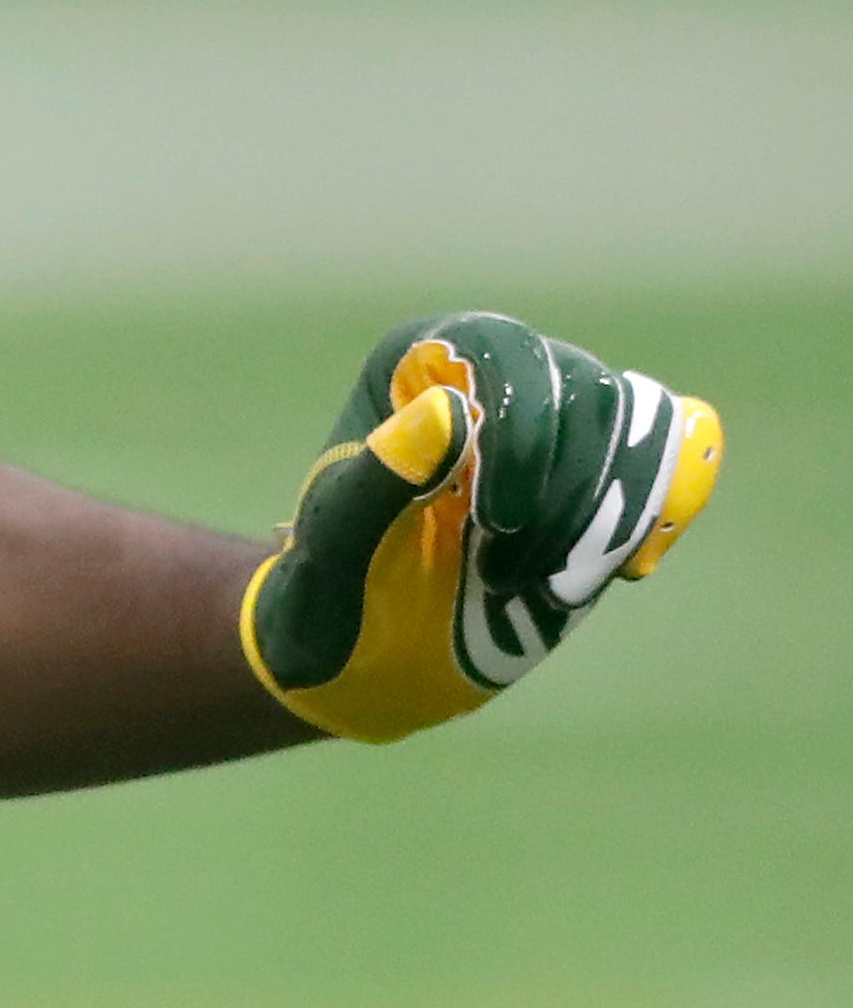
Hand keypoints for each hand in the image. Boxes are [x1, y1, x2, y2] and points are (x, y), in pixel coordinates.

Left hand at [243, 311, 721, 742]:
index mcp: (415, 367)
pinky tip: (625, 570)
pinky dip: (666, 508)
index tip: (492, 522)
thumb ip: (374, 485)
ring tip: (544, 587)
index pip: (499, 348)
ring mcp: (559, 422)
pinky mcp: (604, 475)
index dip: (518, 431)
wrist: (369, 658)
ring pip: (636, 426)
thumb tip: (451, 411)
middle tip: (505, 576)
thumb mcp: (332, 555)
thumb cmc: (332, 600)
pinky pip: (675, 451)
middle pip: (585, 388)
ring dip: (608, 517)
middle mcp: (494, 376)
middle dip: (562, 492)